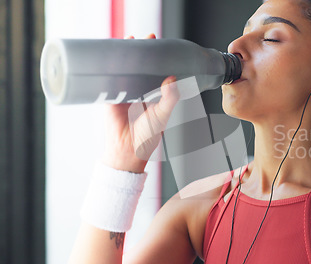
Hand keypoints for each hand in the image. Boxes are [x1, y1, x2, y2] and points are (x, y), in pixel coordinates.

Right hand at [101, 34, 179, 172]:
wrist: (126, 150)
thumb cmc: (146, 136)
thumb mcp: (162, 115)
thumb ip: (169, 98)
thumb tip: (172, 79)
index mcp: (153, 94)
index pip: (156, 72)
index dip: (158, 59)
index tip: (160, 46)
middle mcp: (139, 90)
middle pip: (140, 67)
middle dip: (141, 52)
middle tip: (145, 39)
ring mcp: (123, 91)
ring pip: (124, 69)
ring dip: (124, 56)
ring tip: (128, 41)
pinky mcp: (109, 95)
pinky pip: (108, 78)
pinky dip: (108, 67)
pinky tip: (110, 55)